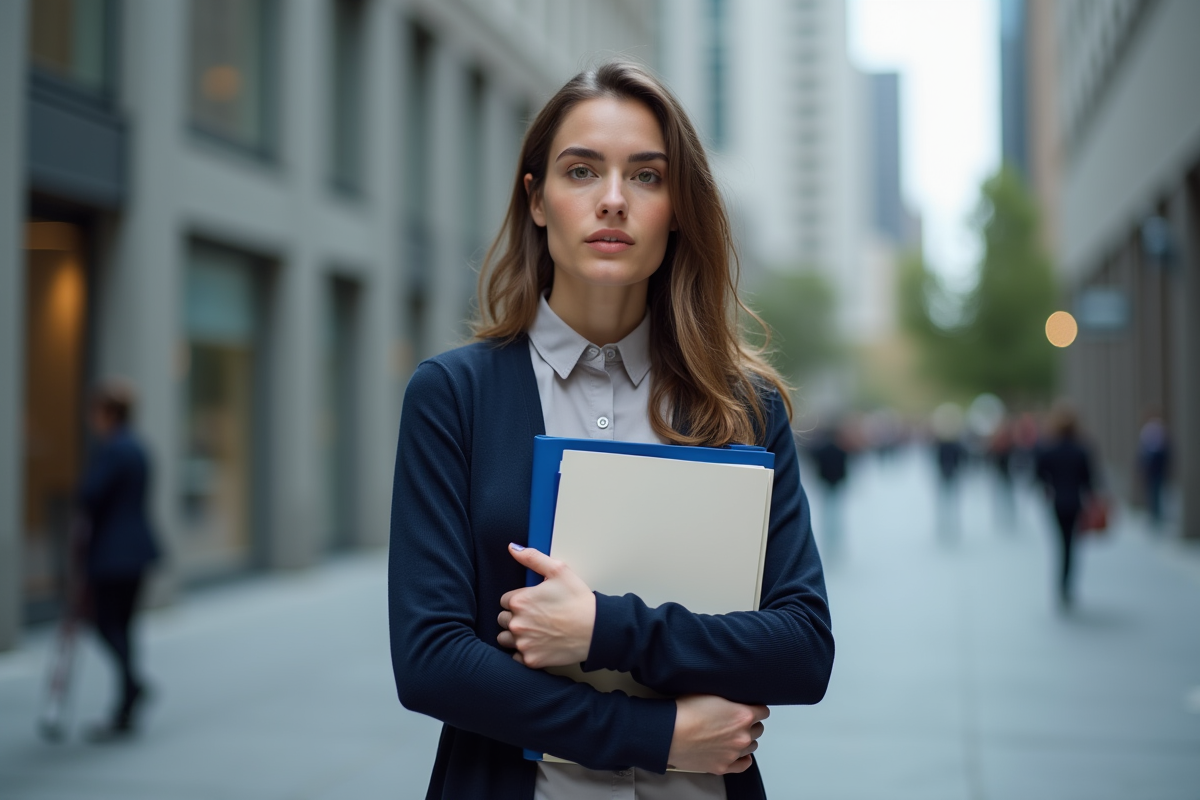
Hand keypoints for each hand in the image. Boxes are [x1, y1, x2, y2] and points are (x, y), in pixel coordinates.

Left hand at [497, 544, 595, 668]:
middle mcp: (517, 623)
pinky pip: (516, 657)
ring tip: (535, 631)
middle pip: (503, 620)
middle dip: (515, 617)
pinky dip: (524, 652)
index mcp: (519, 601)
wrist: (596, 630)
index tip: (532, 603)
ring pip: (505, 639)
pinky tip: (539, 644)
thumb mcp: (558, 570)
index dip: (519, 601)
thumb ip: (532, 558)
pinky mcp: (531, 660)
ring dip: (515, 636)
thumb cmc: (579, 601)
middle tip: (536, 617)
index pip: (505, 600)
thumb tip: (513, 548)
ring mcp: (523, 644)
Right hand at [667, 695, 768, 773]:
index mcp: (743, 715)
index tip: (749, 707)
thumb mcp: (712, 693)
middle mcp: (742, 736)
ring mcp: (734, 753)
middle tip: (735, 720)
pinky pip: (743, 765)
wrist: (669, 733)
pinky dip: (743, 759)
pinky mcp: (723, 766)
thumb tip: (736, 701)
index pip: (763, 711)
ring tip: (731, 735)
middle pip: (758, 729)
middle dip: (750, 724)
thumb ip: (731, 699)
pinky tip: (739, 753)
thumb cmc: (685, 712)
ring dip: (745, 739)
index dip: (755, 708)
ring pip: (752, 746)